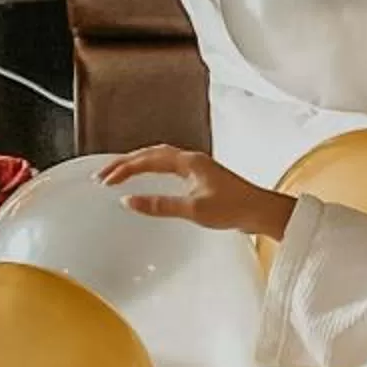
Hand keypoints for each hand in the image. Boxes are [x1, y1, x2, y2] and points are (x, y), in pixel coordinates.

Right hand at [98, 146, 294, 242]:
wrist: (262, 212)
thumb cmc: (235, 208)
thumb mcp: (194, 209)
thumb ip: (161, 205)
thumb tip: (130, 202)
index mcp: (189, 162)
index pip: (148, 159)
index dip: (124, 168)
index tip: (106, 180)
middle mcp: (192, 160)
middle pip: (151, 153)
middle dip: (126, 162)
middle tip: (104, 175)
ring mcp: (198, 168)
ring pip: (160, 158)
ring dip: (138, 164)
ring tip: (119, 175)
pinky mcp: (202, 178)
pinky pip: (170, 167)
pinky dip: (153, 169)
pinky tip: (150, 181)